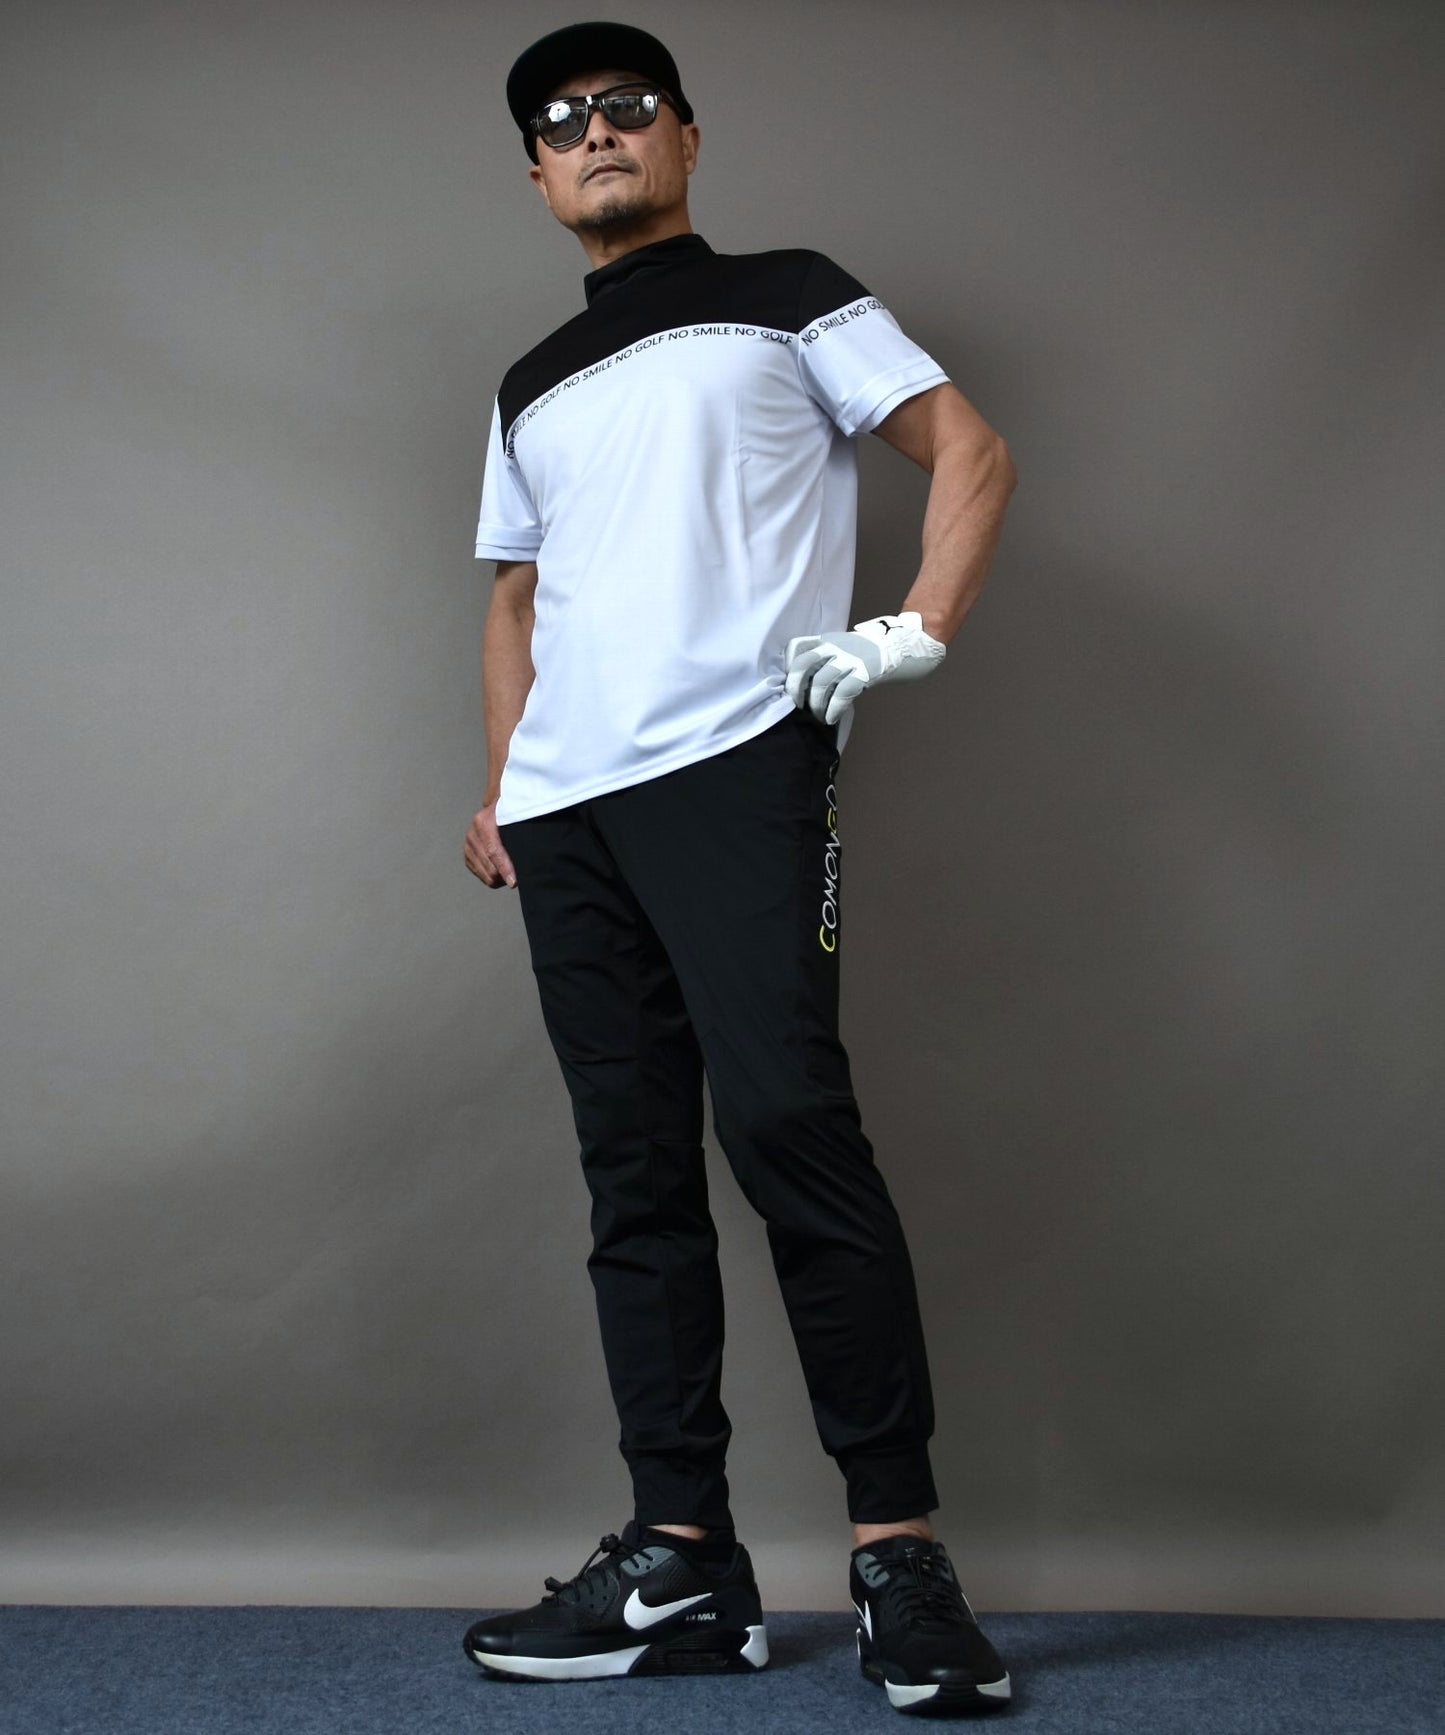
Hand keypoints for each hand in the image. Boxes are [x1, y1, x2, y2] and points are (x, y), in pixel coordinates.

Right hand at [464, 798, 516, 888]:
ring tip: (512, 871)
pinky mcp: (467, 855)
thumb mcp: (517, 816)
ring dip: (500, 878)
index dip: (504, 868)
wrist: (497, 808)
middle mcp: (472, 834)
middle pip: (489, 867)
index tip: (514, 881)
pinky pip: (481, 875)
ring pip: (485, 875)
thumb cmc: (511, 813)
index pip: (493, 851)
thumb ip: (522, 834)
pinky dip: (494, 877)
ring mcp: (468, 845)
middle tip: (520, 875)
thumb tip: (532, 855)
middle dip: (505, 875)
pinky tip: (503, 869)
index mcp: (483, 822)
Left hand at [784, 610, 946, 726]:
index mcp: (831, 639)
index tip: (790, 682)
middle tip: (799, 705)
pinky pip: (843, 692)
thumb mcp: (851, 648)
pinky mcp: (866, 670)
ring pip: (822, 682)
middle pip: (804, 664)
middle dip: (796, 688)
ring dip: (817, 704)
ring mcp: (852, 657)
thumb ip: (833, 661)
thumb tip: (815, 686)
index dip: (788, 665)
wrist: (911, 643)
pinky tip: (832, 717)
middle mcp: (837, 646)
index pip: (798, 645)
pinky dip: (834, 708)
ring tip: (820, 716)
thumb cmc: (880, 651)